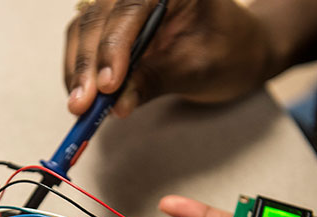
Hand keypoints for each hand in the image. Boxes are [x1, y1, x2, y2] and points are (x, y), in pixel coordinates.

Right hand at [65, 0, 271, 116]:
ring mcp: (124, 6)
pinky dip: (81, 72)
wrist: (238, 51)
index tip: (107, 86)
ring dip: (78, 70)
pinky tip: (84, 95)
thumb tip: (117, 104)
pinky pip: (86, 44)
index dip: (112, 47)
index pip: (130, 9)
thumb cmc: (230, 52)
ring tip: (80, 106)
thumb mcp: (197, 69)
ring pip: (83, 31)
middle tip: (83, 104)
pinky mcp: (114, 26)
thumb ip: (154, 82)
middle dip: (87, 64)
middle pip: (98, 18)